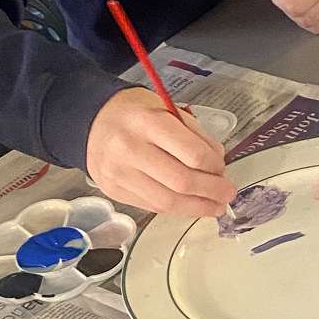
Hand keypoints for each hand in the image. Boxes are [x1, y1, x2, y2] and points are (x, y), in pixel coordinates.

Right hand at [86, 89, 235, 217]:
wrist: (90, 121)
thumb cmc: (134, 113)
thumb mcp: (166, 109)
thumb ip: (194, 135)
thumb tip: (218, 166)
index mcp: (147, 122)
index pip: (192, 154)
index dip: (215, 167)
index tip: (222, 169)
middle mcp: (130, 149)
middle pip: (181, 182)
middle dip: (211, 192)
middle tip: (227, 194)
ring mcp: (120, 174)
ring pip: (167, 202)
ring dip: (197, 208)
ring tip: (214, 207)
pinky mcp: (114, 191)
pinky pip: (152, 206)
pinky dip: (176, 208)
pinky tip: (190, 205)